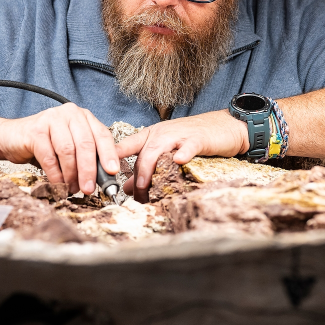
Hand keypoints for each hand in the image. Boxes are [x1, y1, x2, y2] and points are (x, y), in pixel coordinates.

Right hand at [0, 103, 119, 195]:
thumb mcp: (71, 146)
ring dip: (71, 175)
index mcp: (83, 116)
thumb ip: (89, 155)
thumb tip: (109, 174)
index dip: (109, 154)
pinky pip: (50, 157)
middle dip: (89, 170)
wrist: (12, 138)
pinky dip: (55, 174)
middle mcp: (69, 113)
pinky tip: (57, 184)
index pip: (102, 135)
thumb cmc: (45, 144)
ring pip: (68, 151)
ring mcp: (52, 119)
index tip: (113, 172)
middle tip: (89, 189)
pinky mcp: (35, 130)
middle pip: (85, 144)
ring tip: (72, 188)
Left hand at [114, 110, 247, 202]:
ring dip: (150, 167)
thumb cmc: (194, 140)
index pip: (126, 145)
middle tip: (136, 197)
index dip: (110, 157)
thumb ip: (147, 168)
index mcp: (151, 136)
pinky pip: (188, 146)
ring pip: (158, 149)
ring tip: (145, 185)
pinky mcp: (198, 138)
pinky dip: (183, 153)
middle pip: (142, 153)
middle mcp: (161, 133)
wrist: (225, 126)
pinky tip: (178, 161)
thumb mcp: (167, 153)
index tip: (99, 172)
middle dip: (136, 176)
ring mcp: (179, 135)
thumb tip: (127, 188)